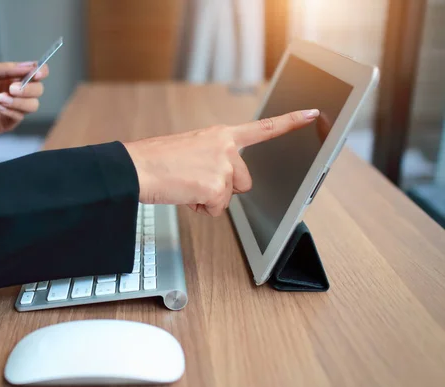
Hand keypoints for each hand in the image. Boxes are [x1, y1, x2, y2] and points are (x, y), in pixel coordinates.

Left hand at [0, 62, 47, 145]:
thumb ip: (6, 69)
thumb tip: (30, 66)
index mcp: (11, 76)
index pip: (36, 73)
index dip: (41, 72)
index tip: (37, 73)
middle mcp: (15, 91)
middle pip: (38, 90)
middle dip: (28, 89)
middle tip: (11, 88)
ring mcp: (13, 108)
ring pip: (33, 105)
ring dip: (19, 102)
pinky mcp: (8, 122)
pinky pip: (20, 117)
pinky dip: (11, 111)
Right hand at [124, 109, 319, 216]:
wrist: (137, 167)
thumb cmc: (157, 159)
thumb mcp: (192, 147)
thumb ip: (214, 157)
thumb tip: (222, 180)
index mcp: (221, 134)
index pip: (262, 128)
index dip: (290, 123)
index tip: (312, 114)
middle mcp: (227, 148)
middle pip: (244, 182)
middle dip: (224, 187)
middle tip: (196, 180)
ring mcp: (224, 167)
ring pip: (229, 197)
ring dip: (210, 198)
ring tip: (186, 184)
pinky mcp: (217, 187)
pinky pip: (215, 209)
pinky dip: (200, 207)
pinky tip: (184, 194)